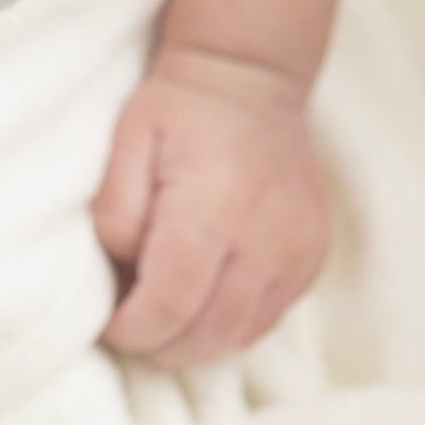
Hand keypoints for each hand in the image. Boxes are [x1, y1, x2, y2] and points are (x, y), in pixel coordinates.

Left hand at [92, 45, 330, 367]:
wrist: (252, 77)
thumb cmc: (178, 109)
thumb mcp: (126, 144)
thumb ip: (116, 214)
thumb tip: (124, 275)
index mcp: (210, 209)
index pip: (170, 305)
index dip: (134, 330)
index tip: (110, 327)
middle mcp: (265, 239)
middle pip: (208, 334)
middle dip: (162, 347)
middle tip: (132, 332)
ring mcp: (298, 252)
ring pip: (242, 335)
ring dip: (197, 343)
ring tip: (164, 322)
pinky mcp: (314, 257)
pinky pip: (271, 317)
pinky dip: (232, 325)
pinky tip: (204, 305)